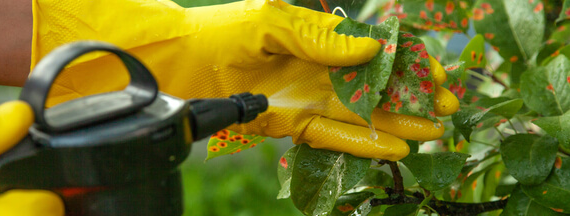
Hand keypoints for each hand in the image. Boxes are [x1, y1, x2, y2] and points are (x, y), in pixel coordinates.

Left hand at [32, 0, 458, 160]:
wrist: (186, 62)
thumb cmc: (227, 31)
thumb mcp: (276, 22)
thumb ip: (321, 37)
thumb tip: (371, 47)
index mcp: (321, 40)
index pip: (375, 51)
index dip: (406, 61)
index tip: (436, 71)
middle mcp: (321, 70)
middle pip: (376, 86)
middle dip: (413, 95)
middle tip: (449, 106)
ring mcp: (309, 98)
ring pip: (362, 114)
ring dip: (398, 123)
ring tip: (435, 131)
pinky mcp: (293, 123)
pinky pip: (332, 135)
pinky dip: (362, 142)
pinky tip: (393, 147)